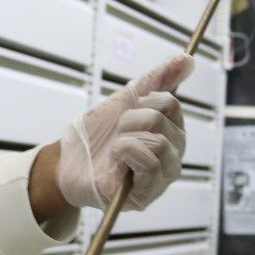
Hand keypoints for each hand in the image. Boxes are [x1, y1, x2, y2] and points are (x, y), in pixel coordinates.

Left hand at [58, 55, 191, 211]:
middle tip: (117, 133)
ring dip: (126, 138)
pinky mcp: (146, 196)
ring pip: (159, 143)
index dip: (142, 102)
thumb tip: (187, 58)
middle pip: (162, 120)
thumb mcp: (125, 100)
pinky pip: (150, 165)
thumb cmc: (97, 135)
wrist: (67, 160)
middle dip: (130, 120)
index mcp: (171, 134)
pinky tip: (116, 160)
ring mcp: (161, 179)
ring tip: (116, 149)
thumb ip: (158, 79)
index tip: (125, 112)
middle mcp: (172, 157)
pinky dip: (127, 154)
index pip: (171, 104)